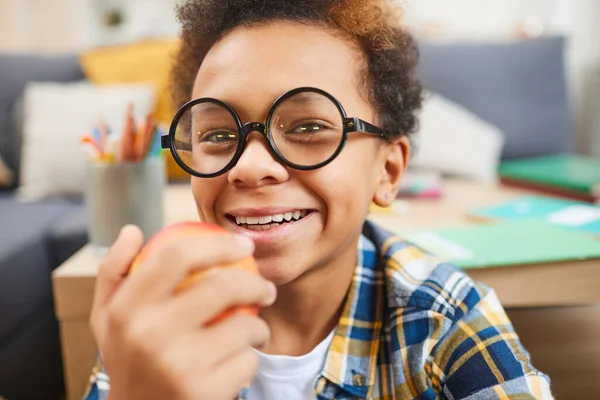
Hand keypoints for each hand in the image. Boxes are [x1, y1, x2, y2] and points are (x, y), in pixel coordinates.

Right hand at [90, 225, 274, 399]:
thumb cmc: (128, 361)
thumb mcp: (107, 319)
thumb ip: (115, 272)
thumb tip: (133, 230)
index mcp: (125, 309)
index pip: (177, 255)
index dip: (218, 243)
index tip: (243, 245)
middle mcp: (149, 334)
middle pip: (223, 286)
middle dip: (257, 284)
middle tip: (266, 289)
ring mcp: (178, 365)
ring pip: (245, 326)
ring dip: (259, 326)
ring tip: (254, 330)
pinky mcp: (204, 392)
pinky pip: (248, 361)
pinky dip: (250, 358)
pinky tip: (239, 361)